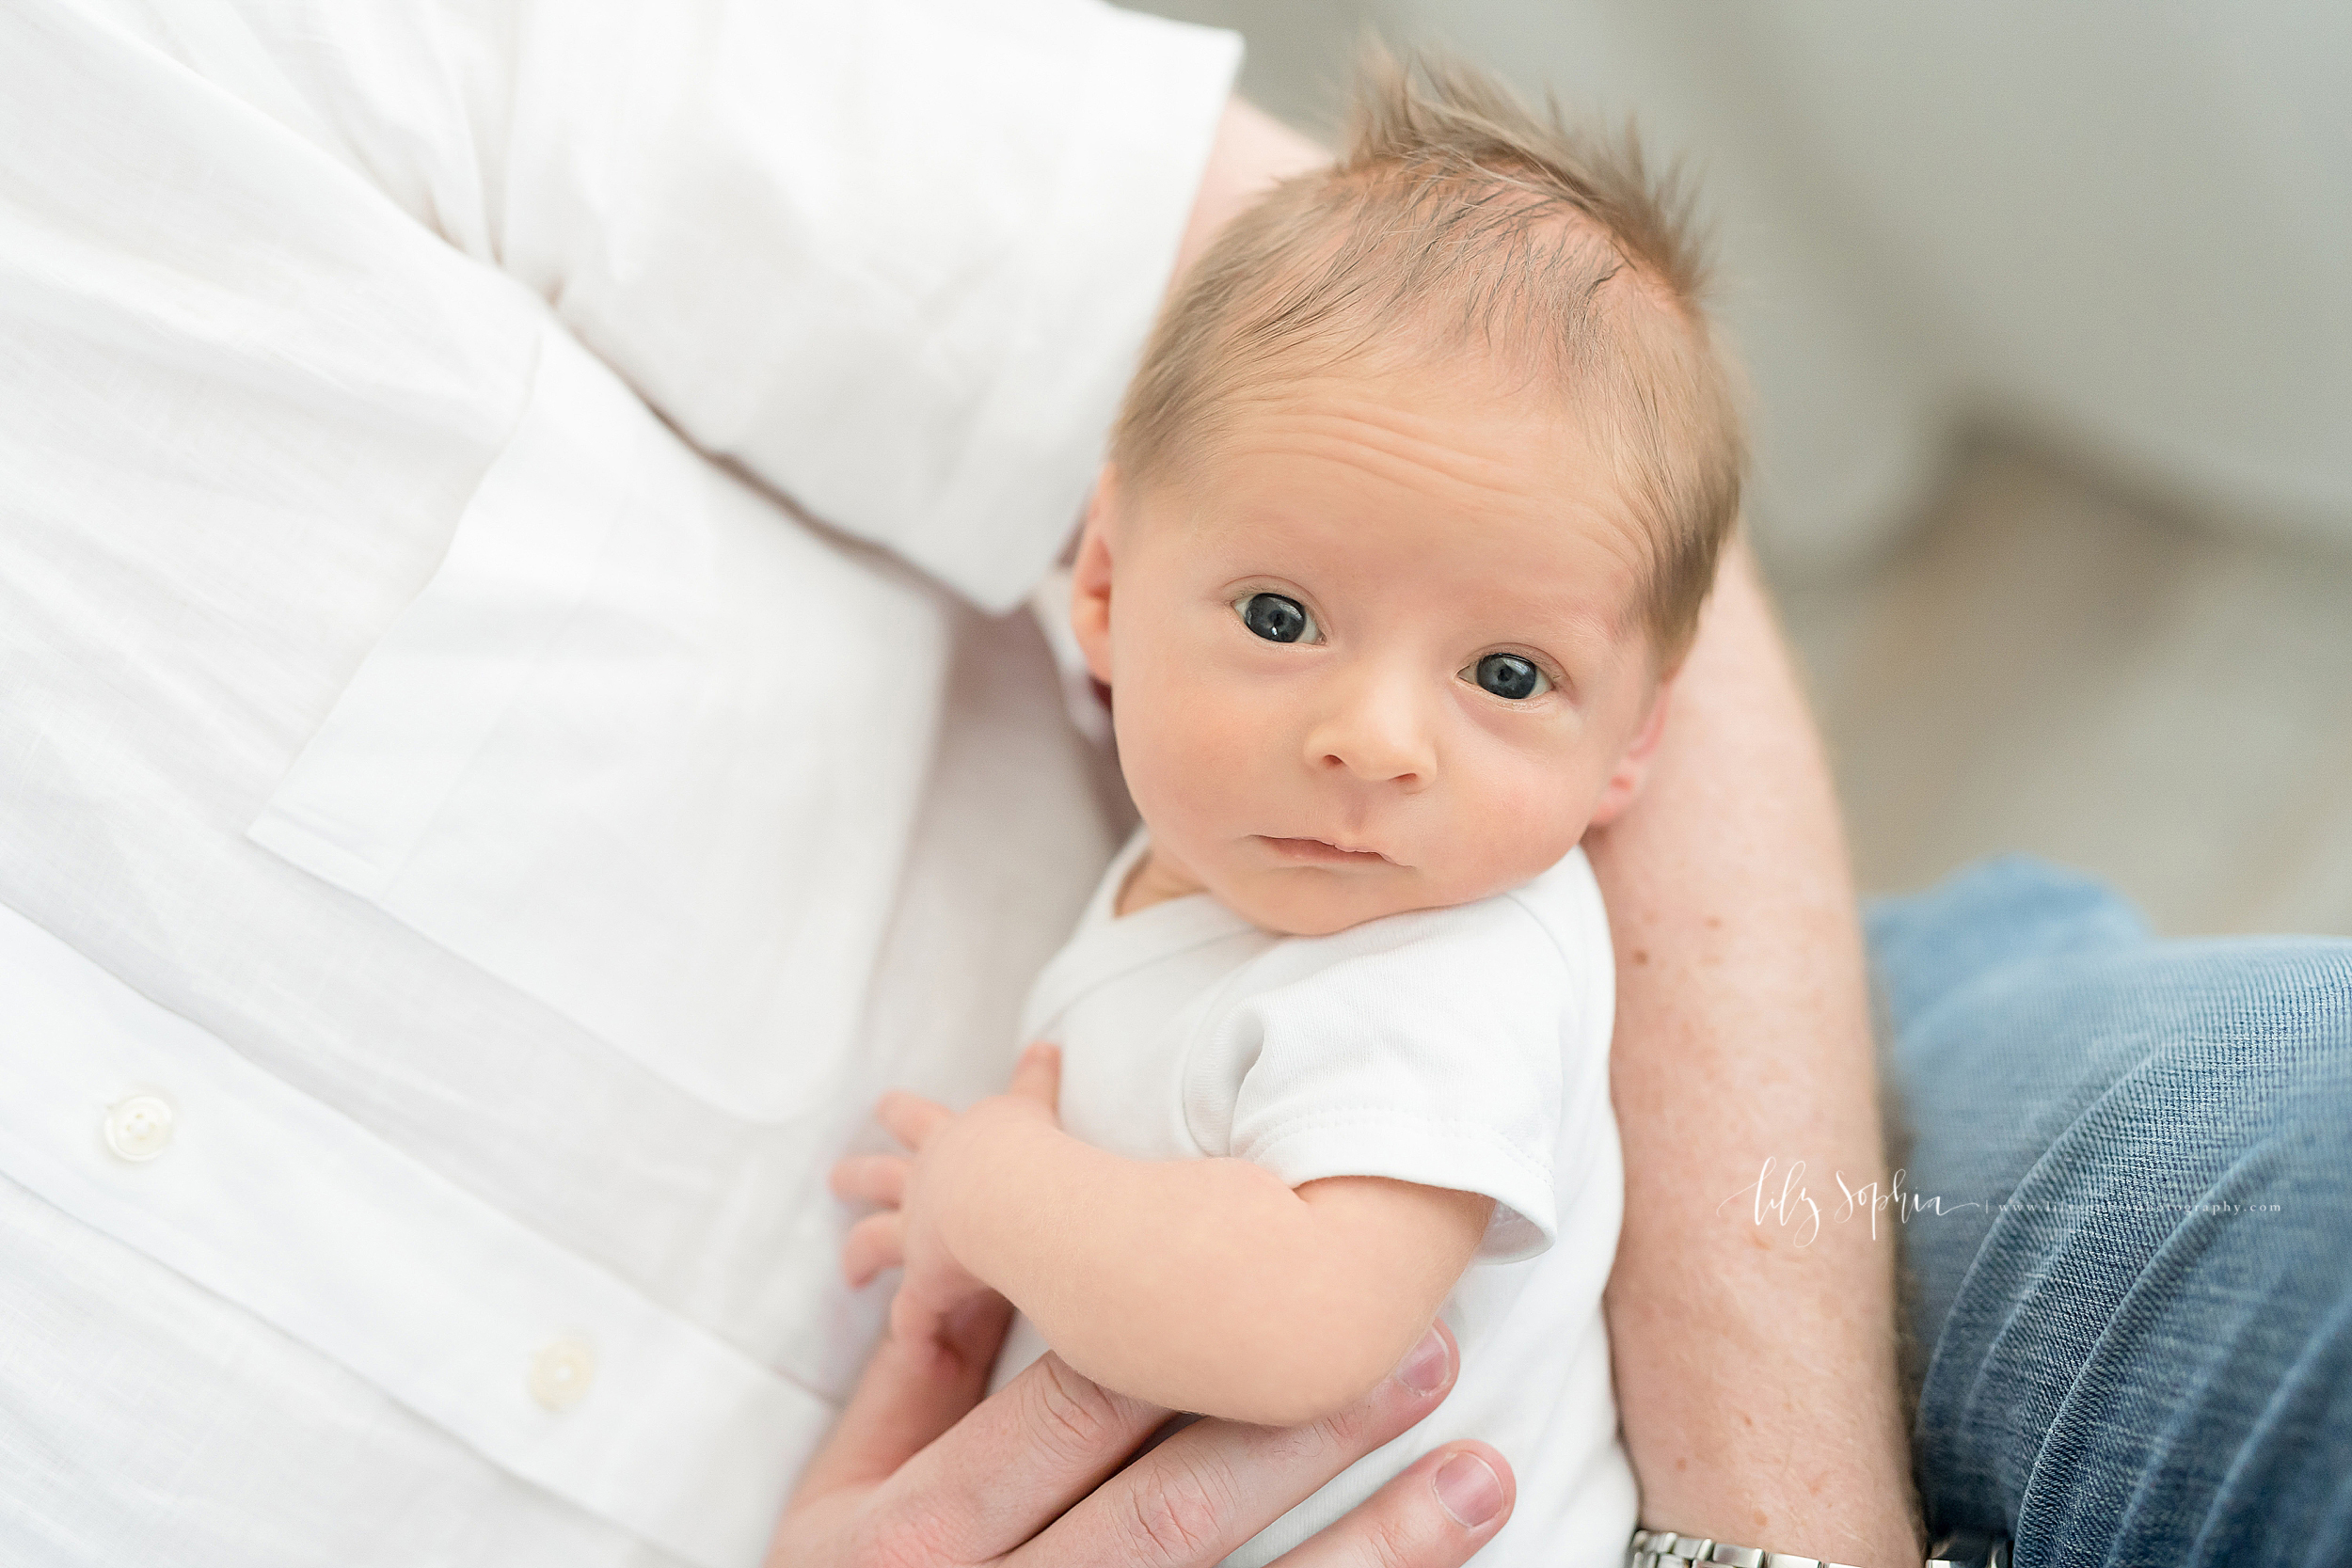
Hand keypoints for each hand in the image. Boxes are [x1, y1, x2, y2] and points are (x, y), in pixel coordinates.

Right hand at [773, 1307, 1513, 1566]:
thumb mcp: (838, 1501)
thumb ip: (920, 1373)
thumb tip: (1011, 1230)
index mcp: (906, 1540)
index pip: (1063, 1418)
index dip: (1184, 1337)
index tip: (1291, 1265)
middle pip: (1169, 1514)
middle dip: (1300, 1427)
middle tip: (1424, 1345)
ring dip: (1374, 1547)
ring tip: (1481, 1470)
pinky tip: (1437, 1565)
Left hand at [831, 1044, 1063, 1366]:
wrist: (1016, 1194)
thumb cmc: (1033, 1150)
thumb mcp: (1034, 1107)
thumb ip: (1038, 1081)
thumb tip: (1049, 1043)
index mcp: (954, 1140)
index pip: (923, 1117)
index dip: (906, 1112)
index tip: (885, 1106)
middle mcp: (929, 1182)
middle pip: (879, 1173)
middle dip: (859, 1175)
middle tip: (836, 1178)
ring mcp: (922, 1233)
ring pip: (875, 1241)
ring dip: (860, 1254)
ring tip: (849, 1273)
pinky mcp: (928, 1284)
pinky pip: (916, 1319)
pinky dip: (919, 1336)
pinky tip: (921, 1355)